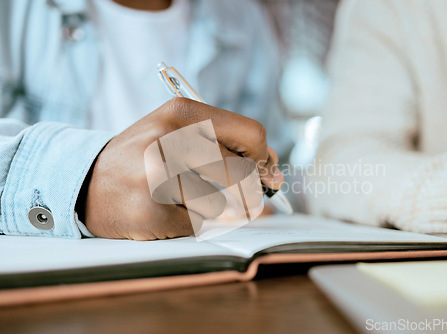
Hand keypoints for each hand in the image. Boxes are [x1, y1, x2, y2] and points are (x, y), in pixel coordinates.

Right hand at [80, 98, 282, 239]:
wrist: (86, 181)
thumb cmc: (145, 157)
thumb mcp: (180, 134)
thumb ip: (228, 145)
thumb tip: (275, 172)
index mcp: (182, 113)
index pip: (252, 134)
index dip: (264, 158)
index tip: (261, 171)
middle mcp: (169, 139)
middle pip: (244, 173)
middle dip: (249, 192)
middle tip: (241, 197)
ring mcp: (156, 176)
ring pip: (222, 205)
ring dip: (213, 209)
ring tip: (184, 198)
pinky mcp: (150, 211)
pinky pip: (198, 226)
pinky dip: (190, 224)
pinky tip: (166, 211)